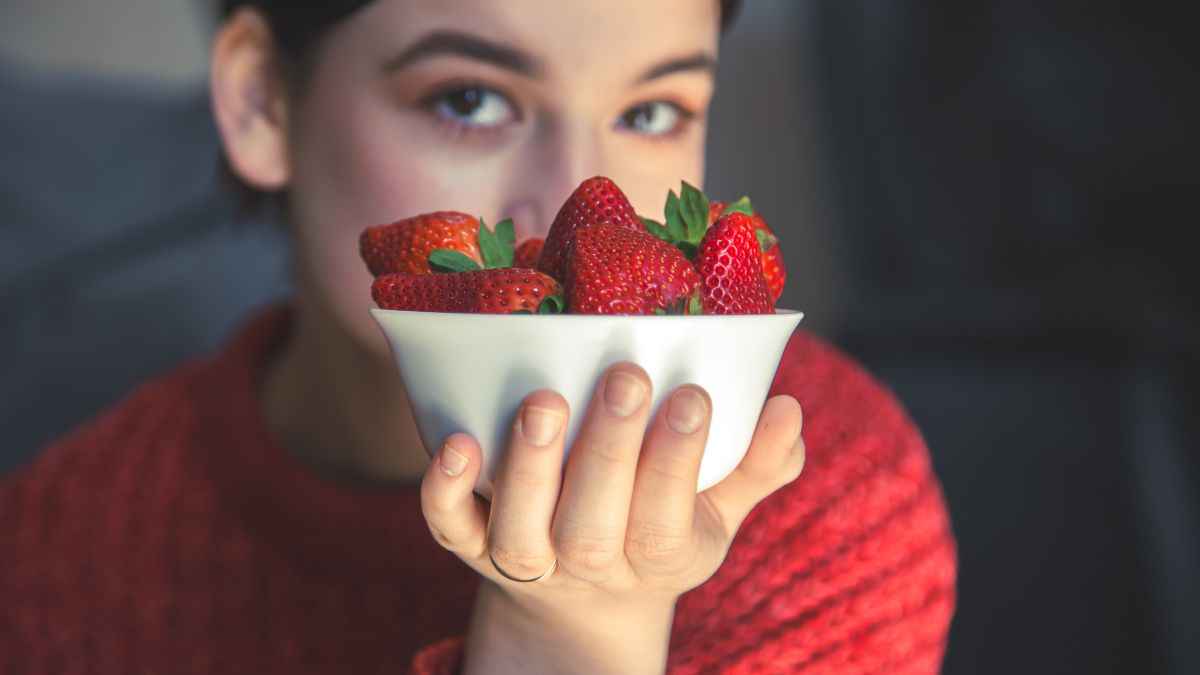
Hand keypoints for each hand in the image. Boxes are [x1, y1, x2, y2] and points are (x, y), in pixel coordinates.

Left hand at [419, 362, 805, 673]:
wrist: (584, 594)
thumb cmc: (657, 528)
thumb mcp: (718, 510)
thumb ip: (758, 465)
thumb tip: (789, 411)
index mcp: (657, 556)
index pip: (667, 520)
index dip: (679, 462)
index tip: (694, 394)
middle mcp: (588, 564)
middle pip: (593, 527)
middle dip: (611, 451)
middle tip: (627, 376)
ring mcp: (526, 558)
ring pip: (522, 530)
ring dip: (532, 466)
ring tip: (546, 399)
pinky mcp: (471, 544)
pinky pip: (449, 529)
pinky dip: (443, 492)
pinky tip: (454, 440)